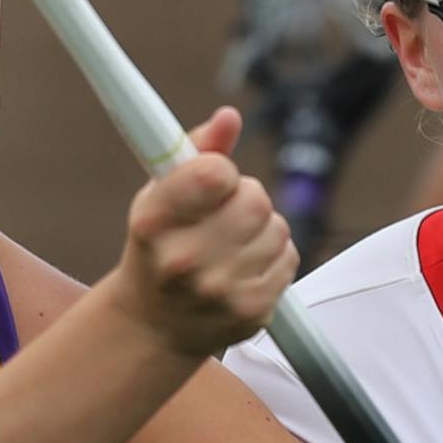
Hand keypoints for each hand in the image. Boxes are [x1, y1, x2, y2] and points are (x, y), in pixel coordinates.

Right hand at [117, 107, 297, 358]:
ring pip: (277, 228)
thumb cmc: (158, 248)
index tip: (211, 182)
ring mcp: (219, 291)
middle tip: (224, 215)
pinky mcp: (250, 312)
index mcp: (153, 222)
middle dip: (246, 199)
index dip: (221, 171)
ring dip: (262, 228)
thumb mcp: (160, 196)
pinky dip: (273, 256)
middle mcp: (183, 260)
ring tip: (232, 244)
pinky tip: (244, 266)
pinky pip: (288, 258)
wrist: (154, 325)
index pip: (216, 172)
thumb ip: (198, 150)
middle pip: (255, 200)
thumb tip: (230, 117)